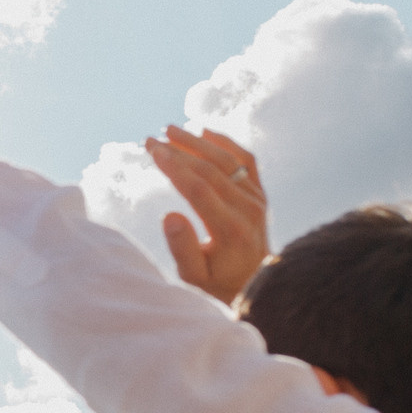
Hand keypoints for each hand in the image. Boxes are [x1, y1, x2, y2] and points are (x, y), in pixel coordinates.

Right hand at [144, 126, 267, 305]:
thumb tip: (169, 215)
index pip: (198, 189)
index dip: (174, 167)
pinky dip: (227, 144)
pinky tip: (205, 131)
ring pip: (227, 161)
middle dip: (178, 151)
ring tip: (171, 129)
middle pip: (211, 170)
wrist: (258, 283)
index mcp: (230, 229)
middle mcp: (249, 209)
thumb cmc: (218, 281)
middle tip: (150, 140)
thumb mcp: (193, 276)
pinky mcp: (260, 194)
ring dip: (198, 142)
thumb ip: (181, 248)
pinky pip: (246, 161)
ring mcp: (257, 199)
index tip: (153, 151)